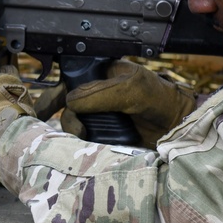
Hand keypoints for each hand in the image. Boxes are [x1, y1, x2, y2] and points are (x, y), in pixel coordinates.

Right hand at [39, 60, 196, 147]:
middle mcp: (97, 96)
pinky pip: (82, 142)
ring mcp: (100, 118)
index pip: (69, 78)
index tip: (41, 105)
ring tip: (82, 135)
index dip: (54, 89)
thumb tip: (70, 102)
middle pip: (64, 103)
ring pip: (71, 124)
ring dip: (71, 130)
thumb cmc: (162, 100)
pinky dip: (78, 145)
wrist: (181, 130)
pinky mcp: (104, 138)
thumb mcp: (133, 89)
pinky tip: (80, 147)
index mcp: (101, 76)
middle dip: (53, 111)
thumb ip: (101, 93)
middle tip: (41, 120)